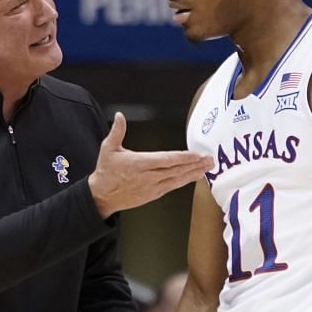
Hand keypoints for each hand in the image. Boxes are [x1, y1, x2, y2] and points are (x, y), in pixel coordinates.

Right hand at [86, 113, 211, 215]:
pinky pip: (172, 187)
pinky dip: (184, 181)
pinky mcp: (153, 194)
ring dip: (193, 173)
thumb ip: (117, 131)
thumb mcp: (108, 149)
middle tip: (209, 159)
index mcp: (139, 164)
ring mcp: (152, 187)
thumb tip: (120, 116)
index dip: (183, 158)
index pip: (165, 160)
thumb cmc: (106, 172)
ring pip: (177, 180)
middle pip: (176, 170)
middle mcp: (148, 177)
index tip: (196, 155)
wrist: (102, 196)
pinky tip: (194, 176)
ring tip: (207, 168)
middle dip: (195, 165)